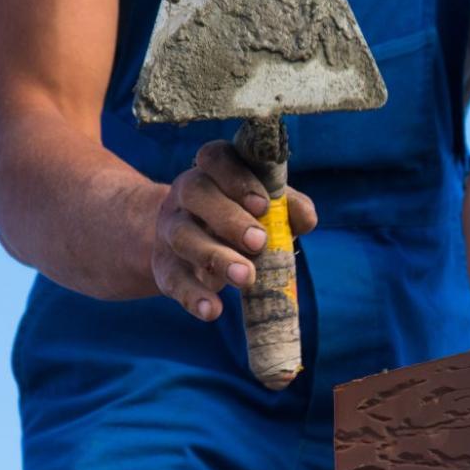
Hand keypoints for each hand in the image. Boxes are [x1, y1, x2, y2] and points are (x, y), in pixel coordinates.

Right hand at [151, 140, 317, 320]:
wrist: (186, 242)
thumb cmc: (239, 216)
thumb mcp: (263, 205)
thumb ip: (287, 205)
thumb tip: (306, 218)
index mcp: (212, 170)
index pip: (216, 158)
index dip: (237, 178)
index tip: (263, 204)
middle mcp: (186, 194)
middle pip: (196, 194)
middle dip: (229, 218)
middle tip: (259, 242)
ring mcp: (170, 229)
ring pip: (184, 237)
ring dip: (216, 257)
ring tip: (246, 277)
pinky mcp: (164, 266)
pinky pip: (173, 279)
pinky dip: (193, 296)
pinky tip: (213, 311)